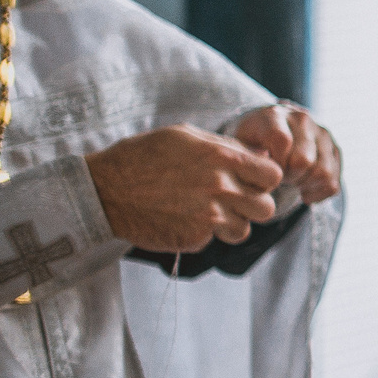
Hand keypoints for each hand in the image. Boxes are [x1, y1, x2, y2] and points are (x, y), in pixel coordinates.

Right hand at [86, 125, 287, 251]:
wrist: (104, 189)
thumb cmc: (144, 156)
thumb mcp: (186, 136)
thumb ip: (228, 147)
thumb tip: (261, 157)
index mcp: (223, 158)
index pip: (273, 176)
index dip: (264, 180)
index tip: (250, 180)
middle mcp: (220, 188)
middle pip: (266, 208)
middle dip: (253, 205)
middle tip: (232, 200)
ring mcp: (207, 217)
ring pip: (243, 230)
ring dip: (230, 223)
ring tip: (206, 211)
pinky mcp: (193, 238)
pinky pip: (213, 240)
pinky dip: (202, 233)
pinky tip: (182, 219)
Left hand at [230, 103, 342, 203]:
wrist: (270, 127)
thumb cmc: (249, 140)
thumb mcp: (238, 143)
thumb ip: (245, 154)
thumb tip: (262, 168)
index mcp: (275, 115)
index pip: (283, 142)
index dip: (273, 163)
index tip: (264, 169)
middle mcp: (303, 120)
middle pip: (304, 161)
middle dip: (288, 177)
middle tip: (277, 177)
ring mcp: (323, 134)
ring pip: (323, 173)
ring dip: (304, 185)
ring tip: (290, 182)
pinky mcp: (335, 149)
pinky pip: (333, 183)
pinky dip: (317, 192)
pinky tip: (302, 187)